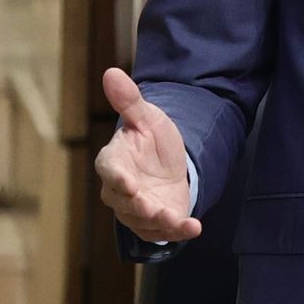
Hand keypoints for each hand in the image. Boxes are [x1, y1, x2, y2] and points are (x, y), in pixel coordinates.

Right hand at [95, 68, 200, 242]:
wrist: (170, 163)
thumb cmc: (152, 139)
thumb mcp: (147, 117)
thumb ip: (130, 101)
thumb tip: (111, 72)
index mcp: (114, 162)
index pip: (109, 170)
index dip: (116, 177)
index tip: (126, 182)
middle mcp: (121, 190)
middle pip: (123, 201)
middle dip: (136, 205)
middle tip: (149, 205)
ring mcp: (137, 209)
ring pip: (142, 219)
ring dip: (157, 222)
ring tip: (173, 219)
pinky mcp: (157, 221)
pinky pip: (163, 230)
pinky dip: (179, 231)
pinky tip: (194, 228)